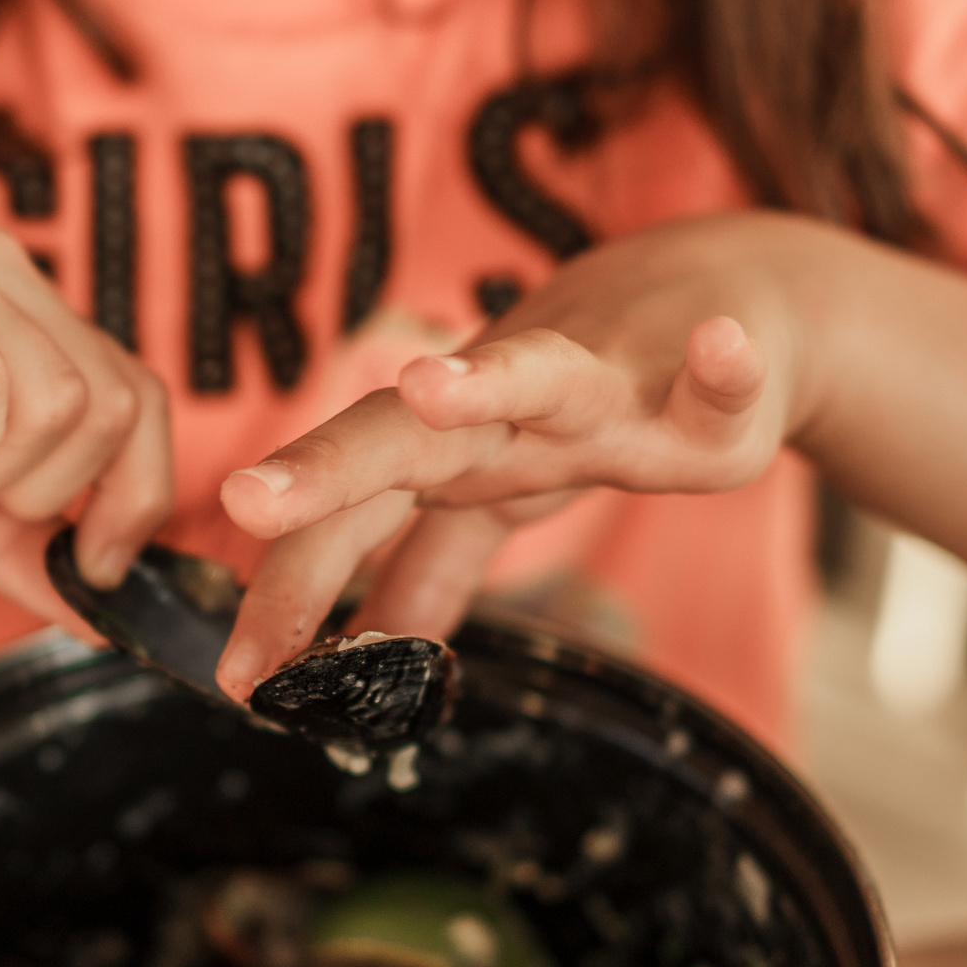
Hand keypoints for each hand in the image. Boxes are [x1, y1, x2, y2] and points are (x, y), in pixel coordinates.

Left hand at [213, 214, 815, 695]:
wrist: (729, 294)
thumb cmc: (602, 398)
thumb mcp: (509, 491)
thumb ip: (437, 559)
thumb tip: (371, 638)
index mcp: (455, 447)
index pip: (351, 512)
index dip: (290, 582)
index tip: (237, 672)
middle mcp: (512, 408)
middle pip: (407, 437)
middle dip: (326, 470)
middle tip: (245, 498)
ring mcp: (609, 388)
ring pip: (539, 378)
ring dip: (484, 380)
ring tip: (430, 389)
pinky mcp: (711, 387)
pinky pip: (721, 385)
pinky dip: (724, 367)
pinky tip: (727, 348)